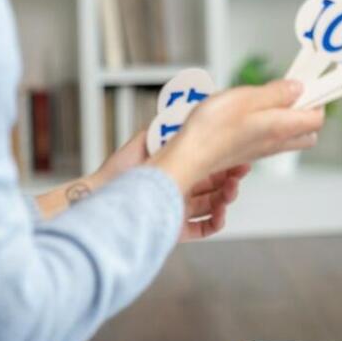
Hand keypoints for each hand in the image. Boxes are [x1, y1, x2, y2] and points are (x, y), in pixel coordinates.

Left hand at [98, 130, 252, 240]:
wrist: (101, 193)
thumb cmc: (120, 167)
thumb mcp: (145, 139)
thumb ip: (167, 127)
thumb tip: (187, 112)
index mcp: (178, 166)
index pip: (210, 164)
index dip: (227, 161)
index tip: (240, 156)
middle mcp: (181, 187)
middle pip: (216, 185)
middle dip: (232, 179)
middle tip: (240, 174)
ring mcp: (179, 208)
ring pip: (213, 205)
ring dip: (226, 199)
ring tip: (229, 193)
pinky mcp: (176, 228)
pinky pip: (203, 228)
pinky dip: (215, 223)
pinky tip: (219, 214)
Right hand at [150, 80, 323, 195]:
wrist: (190, 155)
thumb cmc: (214, 128)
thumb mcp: (247, 98)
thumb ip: (277, 93)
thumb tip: (298, 88)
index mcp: (282, 127)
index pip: (317, 117)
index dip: (315, 98)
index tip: (305, 82)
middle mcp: (276, 142)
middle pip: (308, 130)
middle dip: (305, 109)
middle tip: (288, 91)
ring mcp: (263, 149)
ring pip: (289, 135)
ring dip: (286, 116)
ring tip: (265, 99)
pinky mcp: (249, 152)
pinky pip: (270, 137)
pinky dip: (268, 124)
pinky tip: (248, 112)